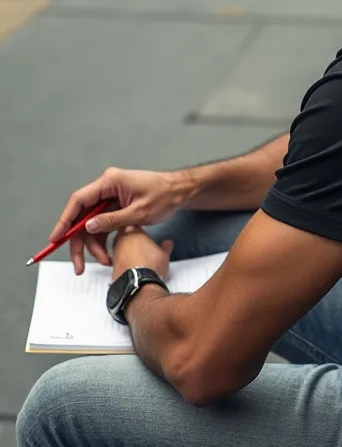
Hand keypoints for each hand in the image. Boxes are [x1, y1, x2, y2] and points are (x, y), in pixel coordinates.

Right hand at [50, 167, 193, 275]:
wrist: (181, 191)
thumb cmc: (164, 196)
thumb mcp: (139, 213)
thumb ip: (112, 220)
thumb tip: (87, 228)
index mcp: (109, 182)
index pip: (79, 200)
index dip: (65, 220)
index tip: (56, 238)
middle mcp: (106, 187)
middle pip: (82, 216)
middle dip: (79, 241)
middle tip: (78, 265)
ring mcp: (110, 197)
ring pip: (91, 224)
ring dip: (94, 245)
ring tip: (104, 262)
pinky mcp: (115, 206)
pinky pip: (102, 225)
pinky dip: (103, 241)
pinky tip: (108, 255)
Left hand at [112, 227, 173, 282]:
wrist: (138, 283)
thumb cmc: (151, 264)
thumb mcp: (164, 254)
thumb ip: (165, 246)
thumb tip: (168, 243)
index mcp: (133, 231)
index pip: (133, 224)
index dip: (139, 229)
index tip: (145, 234)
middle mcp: (121, 240)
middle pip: (124, 236)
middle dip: (132, 240)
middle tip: (142, 246)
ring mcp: (114, 253)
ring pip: (120, 248)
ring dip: (127, 252)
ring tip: (139, 259)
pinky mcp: (112, 267)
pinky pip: (118, 262)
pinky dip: (124, 264)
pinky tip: (133, 269)